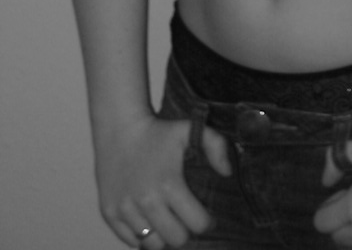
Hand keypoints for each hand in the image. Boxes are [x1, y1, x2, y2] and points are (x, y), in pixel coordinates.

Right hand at [95, 114, 231, 247]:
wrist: (120, 129)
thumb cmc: (159, 132)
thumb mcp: (191, 130)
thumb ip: (217, 146)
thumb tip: (227, 173)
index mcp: (169, 184)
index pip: (196, 223)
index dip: (206, 223)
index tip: (207, 217)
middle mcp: (146, 201)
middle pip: (176, 239)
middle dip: (186, 232)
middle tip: (186, 220)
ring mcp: (125, 209)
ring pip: (153, 245)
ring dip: (163, 236)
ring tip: (168, 223)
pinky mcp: (109, 213)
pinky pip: (131, 241)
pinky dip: (142, 237)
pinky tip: (150, 222)